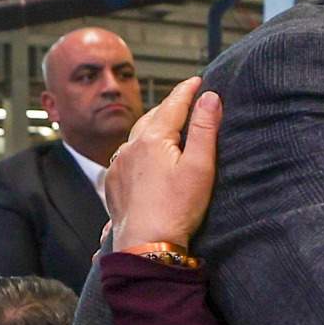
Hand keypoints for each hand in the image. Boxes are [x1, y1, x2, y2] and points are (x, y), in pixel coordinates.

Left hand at [106, 77, 221, 249]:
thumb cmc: (177, 209)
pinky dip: (138, 149)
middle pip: (153, 117)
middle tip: (185, 99)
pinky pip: (126, 156)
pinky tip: (145, 156)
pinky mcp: (113, 184)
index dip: (187, 90)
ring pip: (136, 136)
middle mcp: (130, 147)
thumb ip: (205, 129)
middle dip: (170, 106)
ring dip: (152, 127)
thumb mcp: (200, 167)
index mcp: (153, 139)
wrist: (146, 245)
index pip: (173, 105)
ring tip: (166, 126)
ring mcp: (118, 166)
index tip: (197, 79)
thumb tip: (210, 96)